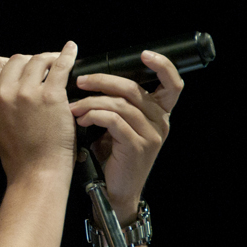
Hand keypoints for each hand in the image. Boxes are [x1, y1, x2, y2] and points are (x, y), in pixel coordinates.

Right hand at [0, 42, 78, 182]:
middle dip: (31, 62)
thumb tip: (16, 75)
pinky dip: (68, 55)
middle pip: (17, 58)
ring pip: (38, 59)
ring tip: (58, 67)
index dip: (9, 63)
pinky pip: (61, 65)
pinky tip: (72, 51)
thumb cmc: (20, 153)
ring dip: (49, 60)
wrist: (36, 173)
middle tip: (44, 70)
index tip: (21, 69)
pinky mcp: (50, 96)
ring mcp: (26, 93)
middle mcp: (2, 93)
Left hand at [69, 50, 183, 221]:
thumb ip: (116, 104)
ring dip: (91, 102)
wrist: (116, 191)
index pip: (172, 84)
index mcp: (159, 113)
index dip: (163, 65)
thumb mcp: (119, 125)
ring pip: (120, 104)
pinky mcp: (137, 147)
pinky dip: (94, 116)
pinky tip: (81, 119)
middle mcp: (160, 122)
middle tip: (81, 81)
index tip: (144, 54)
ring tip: (73, 107)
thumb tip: (92, 79)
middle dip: (103, 80)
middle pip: (134, 88)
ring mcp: (151, 135)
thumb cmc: (113, 156)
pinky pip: (114, 121)